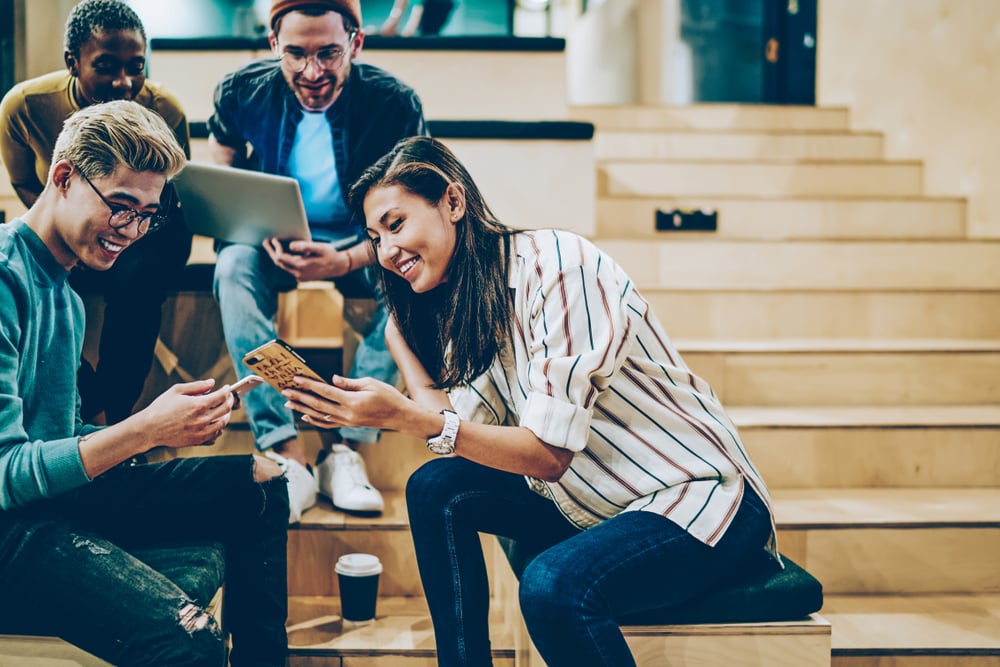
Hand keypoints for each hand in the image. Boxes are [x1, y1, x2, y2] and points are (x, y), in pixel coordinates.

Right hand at [136, 379, 234, 448]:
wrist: (149, 429)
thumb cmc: (161, 408)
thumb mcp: (176, 390)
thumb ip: (197, 386)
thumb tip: (212, 383)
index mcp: (198, 405)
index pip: (222, 396)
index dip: (227, 390)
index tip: (227, 388)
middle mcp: (202, 419)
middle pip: (226, 409)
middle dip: (230, 401)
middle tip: (228, 397)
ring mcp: (201, 432)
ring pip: (223, 423)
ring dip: (226, 415)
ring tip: (222, 409)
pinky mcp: (198, 441)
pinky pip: (215, 436)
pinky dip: (218, 429)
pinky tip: (214, 423)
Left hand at [262, 238, 352, 281]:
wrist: (340, 267)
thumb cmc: (331, 255)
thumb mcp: (319, 247)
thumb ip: (304, 246)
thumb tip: (290, 246)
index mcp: (302, 266)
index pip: (282, 257)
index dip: (276, 248)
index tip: (274, 239)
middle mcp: (299, 274)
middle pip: (279, 263)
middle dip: (271, 252)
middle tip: (265, 242)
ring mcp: (300, 277)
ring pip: (283, 267)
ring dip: (276, 257)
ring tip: (271, 247)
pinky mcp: (302, 278)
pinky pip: (289, 269)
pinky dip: (284, 261)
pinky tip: (283, 254)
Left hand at [282, 374, 410, 431]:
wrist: (400, 416)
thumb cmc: (388, 397)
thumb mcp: (370, 384)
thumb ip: (349, 383)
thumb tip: (332, 379)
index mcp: (352, 402)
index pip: (325, 392)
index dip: (310, 385)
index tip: (296, 379)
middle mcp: (347, 414)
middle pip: (318, 405)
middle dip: (300, 397)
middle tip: (285, 391)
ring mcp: (347, 422)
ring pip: (319, 415)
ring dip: (303, 409)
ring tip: (289, 403)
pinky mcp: (349, 425)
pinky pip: (328, 423)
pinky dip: (315, 420)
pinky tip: (306, 416)